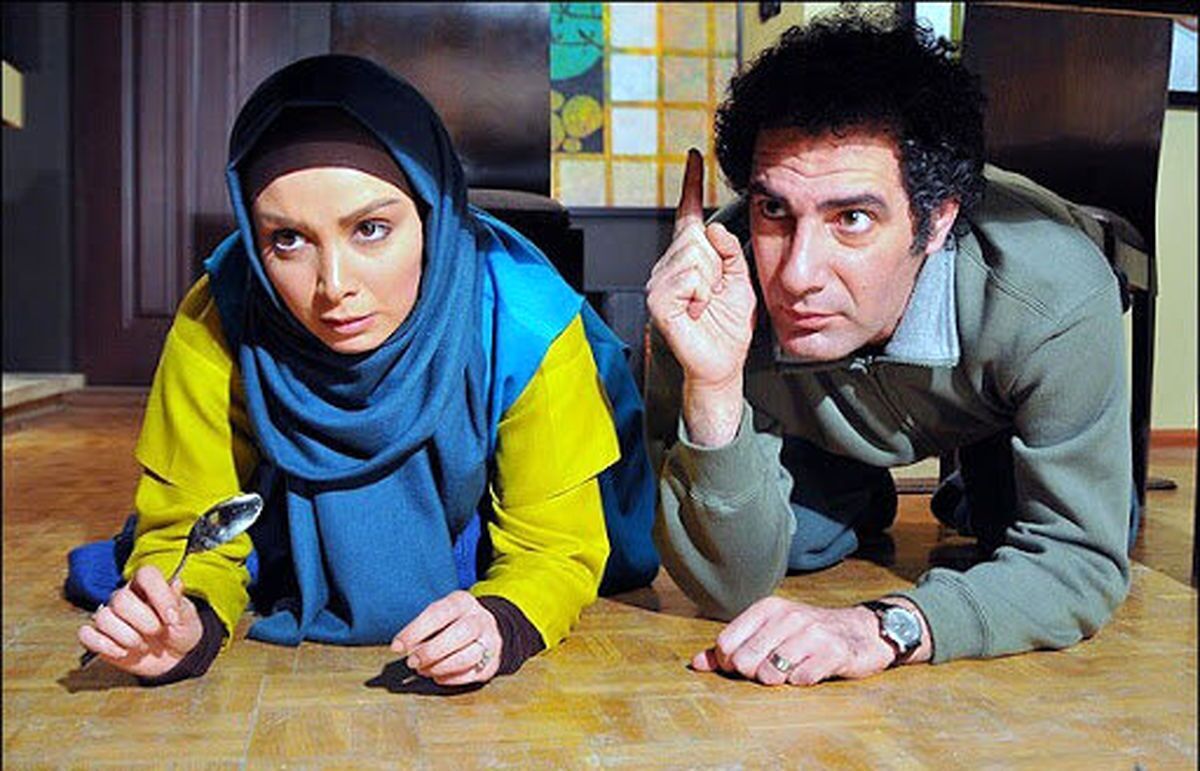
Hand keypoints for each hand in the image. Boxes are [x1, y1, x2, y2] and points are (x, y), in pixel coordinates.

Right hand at [77, 565, 203, 677]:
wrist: (173, 658)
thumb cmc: (180, 632)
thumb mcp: (188, 619)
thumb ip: (180, 603)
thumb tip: (175, 584)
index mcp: (148, 586)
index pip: (145, 574)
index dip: (159, 595)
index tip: (171, 617)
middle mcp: (126, 597)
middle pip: (121, 599)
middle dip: (144, 621)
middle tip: (157, 632)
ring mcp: (110, 617)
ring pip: (103, 617)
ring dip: (127, 637)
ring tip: (142, 645)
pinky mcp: (98, 637)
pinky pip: (86, 634)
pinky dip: (104, 646)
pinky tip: (123, 652)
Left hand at [391, 590, 501, 685]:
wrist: (489, 631)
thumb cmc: (453, 624)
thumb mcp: (439, 616)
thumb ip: (421, 630)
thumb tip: (401, 647)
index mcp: (463, 602)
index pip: (440, 613)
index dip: (416, 630)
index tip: (397, 646)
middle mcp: (480, 619)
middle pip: (461, 633)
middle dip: (432, 651)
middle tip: (412, 662)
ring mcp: (490, 641)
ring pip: (468, 656)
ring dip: (440, 667)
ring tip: (424, 670)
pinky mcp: (492, 663)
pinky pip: (471, 674)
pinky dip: (450, 678)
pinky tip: (438, 676)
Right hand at [645, 149, 756, 445]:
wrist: (722, 361)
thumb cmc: (729, 324)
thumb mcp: (741, 279)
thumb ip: (731, 252)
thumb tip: (712, 230)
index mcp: (692, 256)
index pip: (689, 212)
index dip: (691, 183)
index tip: (694, 156)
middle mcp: (671, 264)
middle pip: (696, 237)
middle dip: (716, 264)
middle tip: (713, 293)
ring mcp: (660, 281)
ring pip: (693, 257)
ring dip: (709, 283)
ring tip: (705, 304)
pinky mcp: (658, 299)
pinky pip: (686, 278)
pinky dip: (699, 294)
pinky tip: (696, 310)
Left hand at [690, 597, 902, 685]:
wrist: (860, 631)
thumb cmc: (807, 634)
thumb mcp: (769, 632)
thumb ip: (731, 647)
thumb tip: (697, 663)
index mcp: (767, 608)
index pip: (726, 643)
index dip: (728, 663)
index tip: (743, 665)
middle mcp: (788, 616)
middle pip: (745, 661)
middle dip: (753, 674)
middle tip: (771, 668)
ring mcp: (812, 633)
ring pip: (770, 673)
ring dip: (778, 680)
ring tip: (791, 669)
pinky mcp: (833, 653)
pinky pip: (800, 680)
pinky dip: (802, 682)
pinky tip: (810, 671)